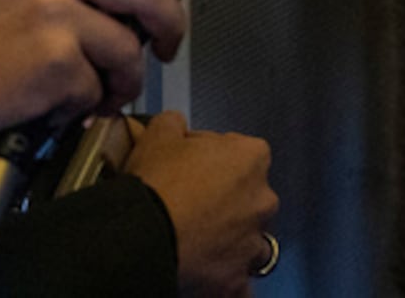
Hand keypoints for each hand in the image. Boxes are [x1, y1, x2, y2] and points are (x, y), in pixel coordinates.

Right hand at [127, 112, 277, 297]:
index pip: (238, 151)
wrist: (142, 236)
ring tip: (199, 242)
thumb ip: (174, 123)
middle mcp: (262, 199)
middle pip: (246, 196)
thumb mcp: (159, 134)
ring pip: (249, 240)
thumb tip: (176, 126)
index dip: (210, 156)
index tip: (188, 165)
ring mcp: (252, 241)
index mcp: (251, 158)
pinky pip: (239, 285)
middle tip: (189, 203)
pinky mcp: (236, 278)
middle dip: (225, 199)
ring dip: (231, 240)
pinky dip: (228, 282)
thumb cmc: (155, 183)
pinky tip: (211, 278)